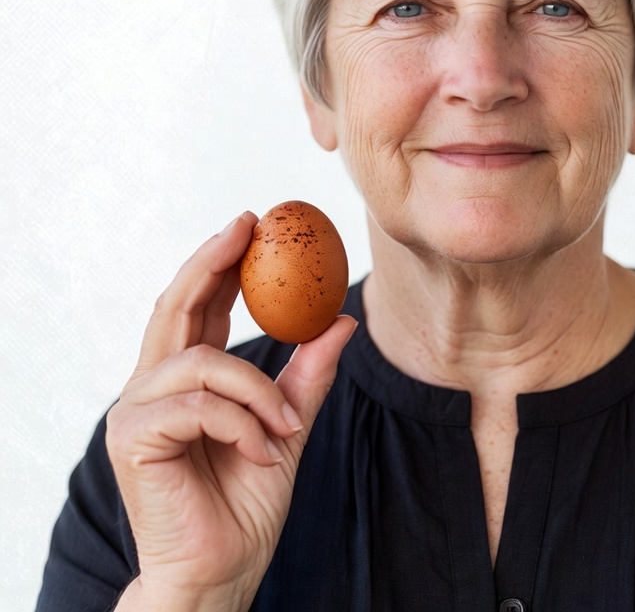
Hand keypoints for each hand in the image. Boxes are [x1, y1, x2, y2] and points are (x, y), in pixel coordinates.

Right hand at [105, 212, 355, 610]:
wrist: (221, 571)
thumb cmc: (246, 503)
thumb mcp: (288, 426)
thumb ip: (308, 376)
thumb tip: (342, 322)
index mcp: (186, 379)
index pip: (200, 306)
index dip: (221, 262)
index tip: (254, 224)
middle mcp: (153, 386)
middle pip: (176, 305)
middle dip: (211, 260)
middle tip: (248, 226)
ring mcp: (135, 411)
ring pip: (203, 359)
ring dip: (256, 388)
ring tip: (285, 427)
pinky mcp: (132, 439)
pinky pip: (199, 404)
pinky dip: (242, 422)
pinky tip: (263, 452)